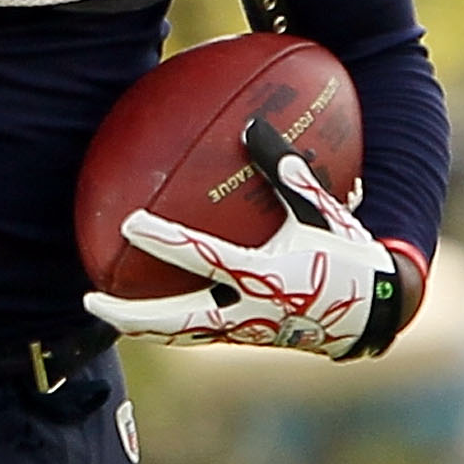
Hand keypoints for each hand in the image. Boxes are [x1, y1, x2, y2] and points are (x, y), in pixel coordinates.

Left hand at [85, 118, 408, 358]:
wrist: (373, 313)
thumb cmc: (346, 256)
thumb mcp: (321, 211)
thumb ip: (286, 170)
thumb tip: (252, 125)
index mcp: (264, 275)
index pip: (203, 257)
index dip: (165, 239)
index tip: (128, 222)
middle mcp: (247, 310)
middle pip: (177, 320)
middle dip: (131, 313)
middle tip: (90, 299)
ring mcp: (244, 330)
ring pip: (181, 335)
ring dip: (142, 327)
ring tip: (106, 315)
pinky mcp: (245, 338)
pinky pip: (198, 333)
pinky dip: (169, 324)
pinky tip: (148, 311)